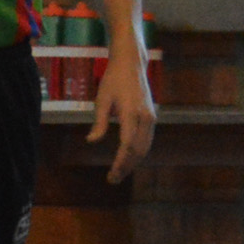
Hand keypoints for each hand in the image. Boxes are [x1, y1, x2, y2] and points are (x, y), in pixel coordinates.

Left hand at [87, 46, 156, 184]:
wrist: (132, 64)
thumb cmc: (113, 80)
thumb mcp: (101, 100)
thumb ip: (99, 122)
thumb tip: (92, 141)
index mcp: (130, 113)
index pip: (127, 146)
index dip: (120, 163)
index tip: (111, 174)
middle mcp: (145, 117)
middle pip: (138, 151)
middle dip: (126, 167)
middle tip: (113, 179)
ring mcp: (150, 117)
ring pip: (145, 147)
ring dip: (133, 162)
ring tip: (120, 172)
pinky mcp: (151, 117)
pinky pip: (147, 140)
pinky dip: (138, 153)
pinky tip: (128, 159)